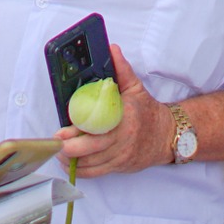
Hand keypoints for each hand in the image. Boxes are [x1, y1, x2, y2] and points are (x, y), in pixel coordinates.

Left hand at [57, 44, 170, 177]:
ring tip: (59, 153)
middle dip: (70, 149)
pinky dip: (81, 170)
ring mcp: (122, 156)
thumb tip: (112, 50)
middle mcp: (124, 139)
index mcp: (125, 118)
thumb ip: (122, 70)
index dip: (77, 131)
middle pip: (92, 149)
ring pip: (92, 164)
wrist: (167, 135)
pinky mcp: (120, 167)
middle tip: (56, 144)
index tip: (61, 131)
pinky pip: (97, 173)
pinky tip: (70, 163)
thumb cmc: (147, 112)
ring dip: (71, 161)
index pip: (98, 127)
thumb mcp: (136, 87)